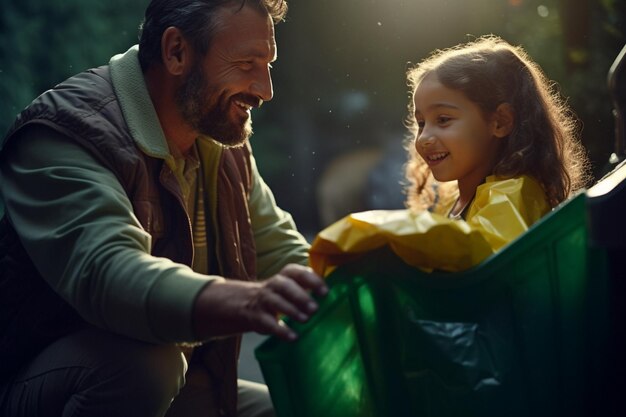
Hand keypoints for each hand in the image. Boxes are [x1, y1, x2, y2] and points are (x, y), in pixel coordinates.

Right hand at [193, 264, 327, 340]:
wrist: (248, 303)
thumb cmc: (282, 295)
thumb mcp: (293, 286)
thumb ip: (310, 287)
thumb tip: (338, 294)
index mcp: (286, 275)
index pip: (298, 272)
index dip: (312, 280)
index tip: (325, 292)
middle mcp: (274, 285)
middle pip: (285, 286)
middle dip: (300, 296)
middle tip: (315, 308)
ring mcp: (264, 300)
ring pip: (276, 302)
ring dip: (291, 311)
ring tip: (305, 320)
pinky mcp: (258, 317)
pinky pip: (268, 322)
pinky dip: (280, 330)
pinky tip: (293, 337)